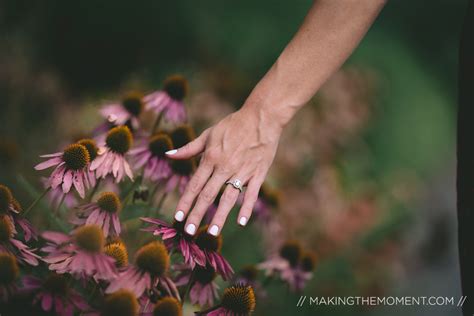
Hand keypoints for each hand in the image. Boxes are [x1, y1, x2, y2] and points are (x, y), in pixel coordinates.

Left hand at [166, 103, 282, 235]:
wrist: (261, 117)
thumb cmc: (233, 124)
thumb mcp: (208, 133)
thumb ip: (189, 148)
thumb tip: (168, 155)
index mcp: (211, 157)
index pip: (194, 184)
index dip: (185, 202)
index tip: (178, 217)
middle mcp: (225, 166)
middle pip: (208, 195)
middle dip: (197, 214)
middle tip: (189, 232)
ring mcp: (242, 171)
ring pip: (229, 198)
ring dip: (220, 216)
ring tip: (213, 232)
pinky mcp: (258, 173)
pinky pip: (252, 193)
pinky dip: (247, 208)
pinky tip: (242, 222)